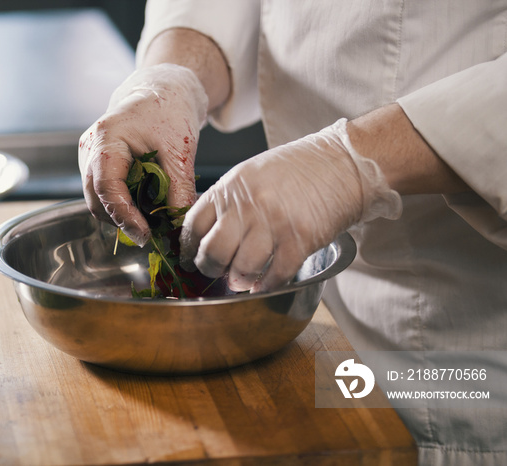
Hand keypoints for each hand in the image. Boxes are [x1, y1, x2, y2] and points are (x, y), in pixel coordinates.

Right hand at [78, 63, 207, 246]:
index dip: (124, 215)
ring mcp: (89, 159)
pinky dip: (124, 205)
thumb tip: (177, 227)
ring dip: (123, 215)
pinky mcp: (97, 166)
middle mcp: (89, 150)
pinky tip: (145, 206)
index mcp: (105, 139)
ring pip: (99, 201)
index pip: (106, 187)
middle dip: (122, 219)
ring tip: (152, 219)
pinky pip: (105, 194)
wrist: (162, 92)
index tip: (145, 234)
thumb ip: (179, 190)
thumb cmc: (169, 111)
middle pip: (96, 200)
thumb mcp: (179, 151)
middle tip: (152, 233)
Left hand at [179, 119, 401, 292]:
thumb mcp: (252, 174)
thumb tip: (207, 233)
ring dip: (238, 280)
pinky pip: (275, 275)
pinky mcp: (300, 240)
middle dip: (209, 269)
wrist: (345, 163)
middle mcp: (248, 205)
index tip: (190, 257)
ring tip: (241, 280)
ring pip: (241, 268)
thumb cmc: (299, 169)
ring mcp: (274, 223)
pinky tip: (265, 284)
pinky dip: (267, 285)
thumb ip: (229, 201)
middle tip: (215, 273)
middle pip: (213, 251)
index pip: (193, 224)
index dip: (188, 247)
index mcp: (231, 187)